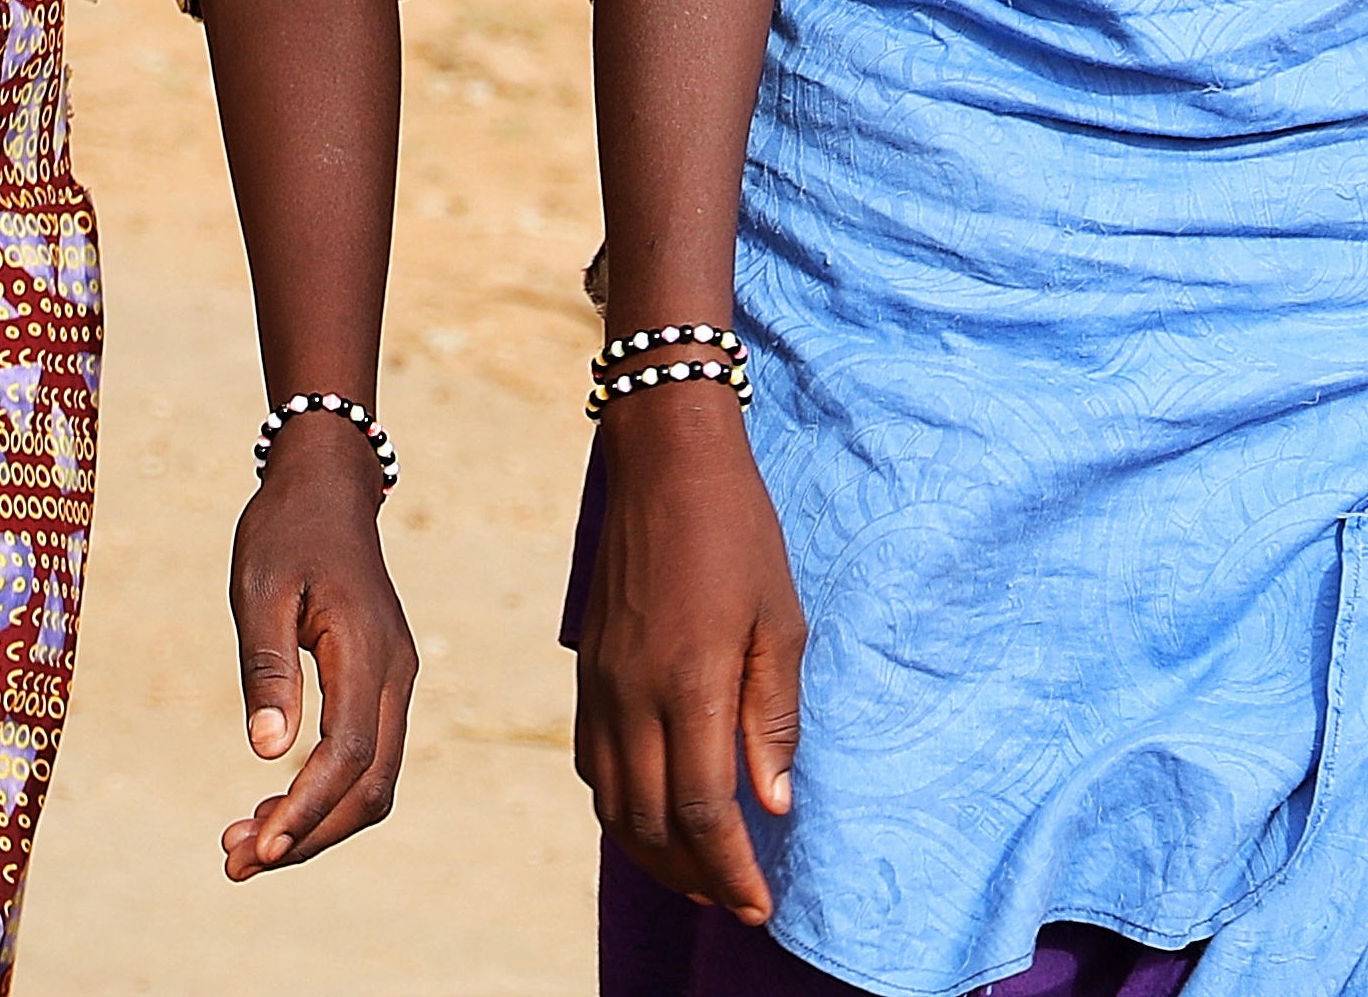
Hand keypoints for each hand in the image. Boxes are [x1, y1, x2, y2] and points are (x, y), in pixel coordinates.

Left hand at [218, 430, 415, 877]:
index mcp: (368, 652)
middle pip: (369, 787)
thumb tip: (267, 752)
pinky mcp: (380, 685)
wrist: (327, 487)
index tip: (259, 847)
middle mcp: (395, 675)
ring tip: (244, 845)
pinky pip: (365, 758)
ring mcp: (394, 682)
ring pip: (372, 781)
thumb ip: (266, 668)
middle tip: (235, 862)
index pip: (350, 755)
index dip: (307, 809)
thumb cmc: (285, 531)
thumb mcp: (259, 588)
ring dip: (314, 822)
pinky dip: (323, 795)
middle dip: (307, 835)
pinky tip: (273, 804)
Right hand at [574, 392, 804, 923]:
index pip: (705, 813)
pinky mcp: (588, 672)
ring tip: (698, 874)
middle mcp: (633, 697)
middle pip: (652, 825)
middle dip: (695, 878)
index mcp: (688, 685)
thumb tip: (774, 805)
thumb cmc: (736, 533)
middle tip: (735, 900)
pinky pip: (594, 764)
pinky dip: (622, 808)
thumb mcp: (779, 620)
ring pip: (615, 804)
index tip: (760, 906)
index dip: (732, 872)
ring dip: (654, 854)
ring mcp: (601, 685)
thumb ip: (772, 716)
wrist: (663, 460)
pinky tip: (654, 812)